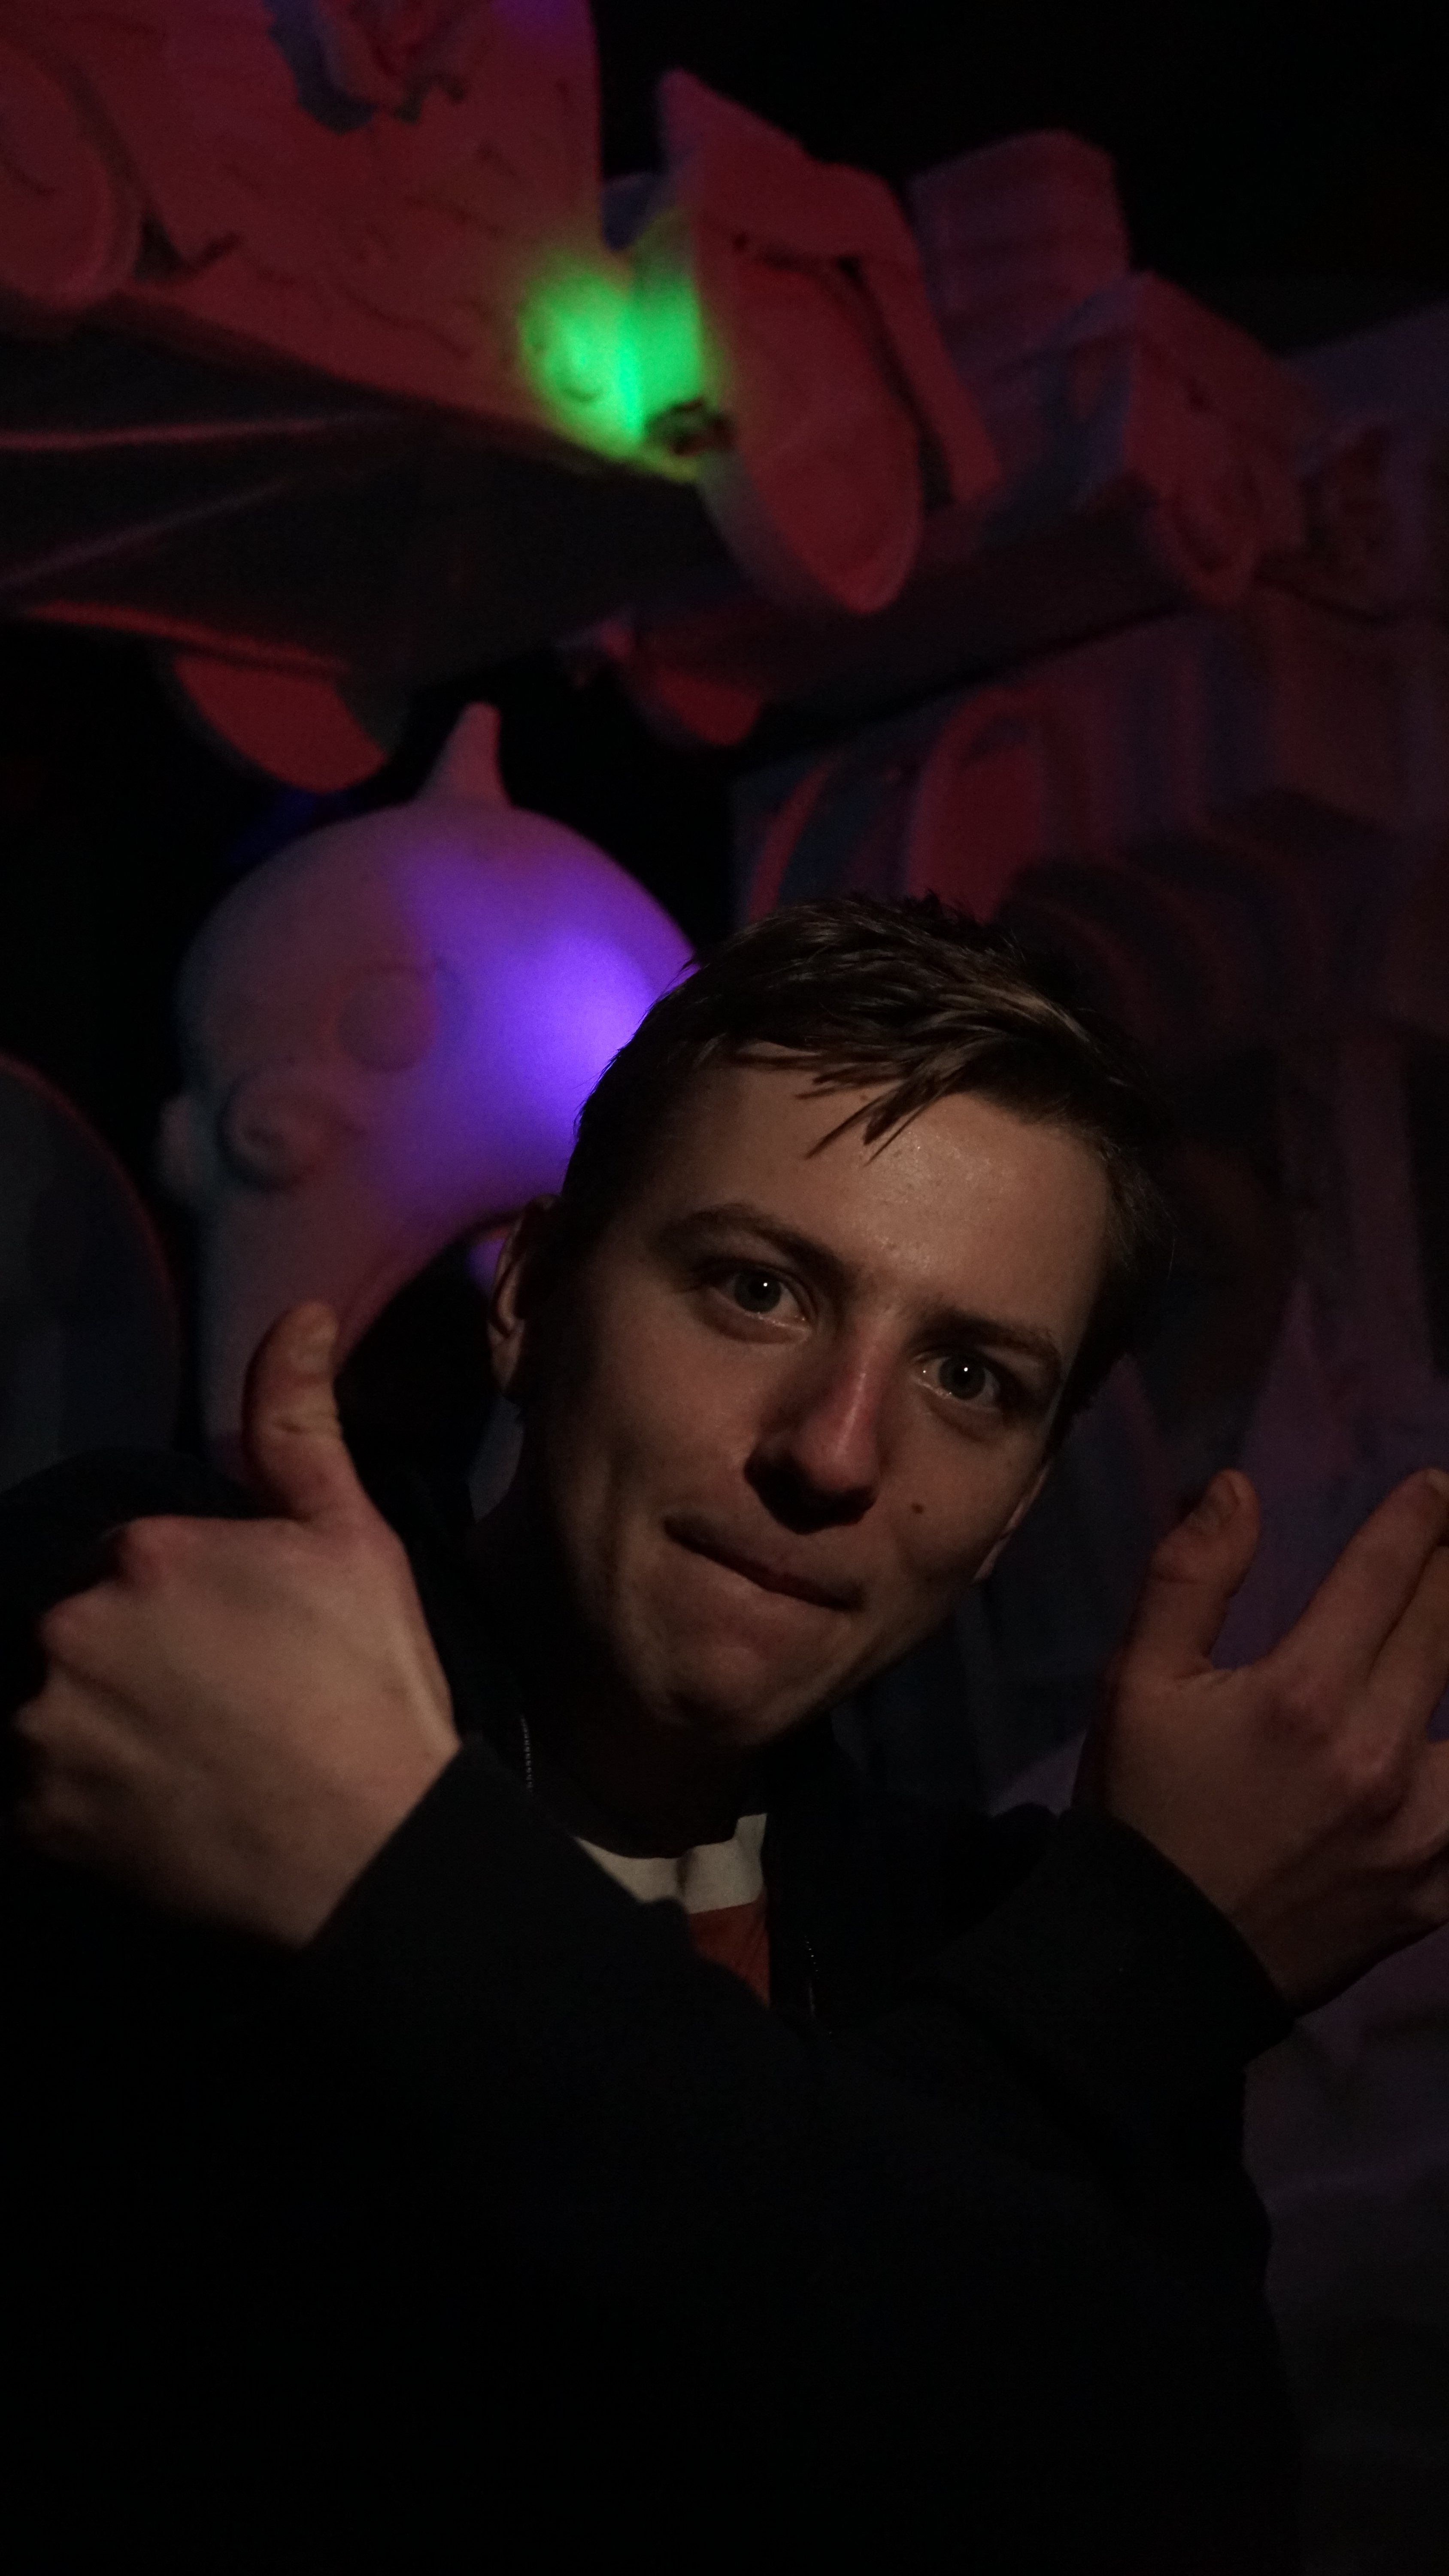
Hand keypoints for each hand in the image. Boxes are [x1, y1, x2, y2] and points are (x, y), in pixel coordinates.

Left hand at [16, 1304, 457, 1943]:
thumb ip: (298, 1425)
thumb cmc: (369, 1686)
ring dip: (103, 1725)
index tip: (250, 1648)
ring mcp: (44, 1732)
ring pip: (57, 1708)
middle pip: (86, 1632)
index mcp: (142, 1553)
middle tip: (225, 1711)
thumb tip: (302, 1314)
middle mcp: (69, 1631)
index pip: (137, 1562)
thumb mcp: (352, 1540)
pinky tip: (158, 1810)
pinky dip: (86, 1799)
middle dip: (139, 1659)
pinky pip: (41, 1794)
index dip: (194, 1603)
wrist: (368, 1851)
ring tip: (191, 1766)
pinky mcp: (37, 1820)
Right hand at [1085, 1467, 1448, 2008]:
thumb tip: (1238, 1486)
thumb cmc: (1143, 1809)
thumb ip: (1190, 1576)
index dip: (1420, 1521)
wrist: (1156, 1964)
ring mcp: (1422, 1831)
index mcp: (1303, 1696)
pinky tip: (1444, 1750)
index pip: (1387, 1576)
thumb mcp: (1135, 1684)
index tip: (1440, 1489)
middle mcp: (1378, 1755)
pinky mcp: (1439, 1889)